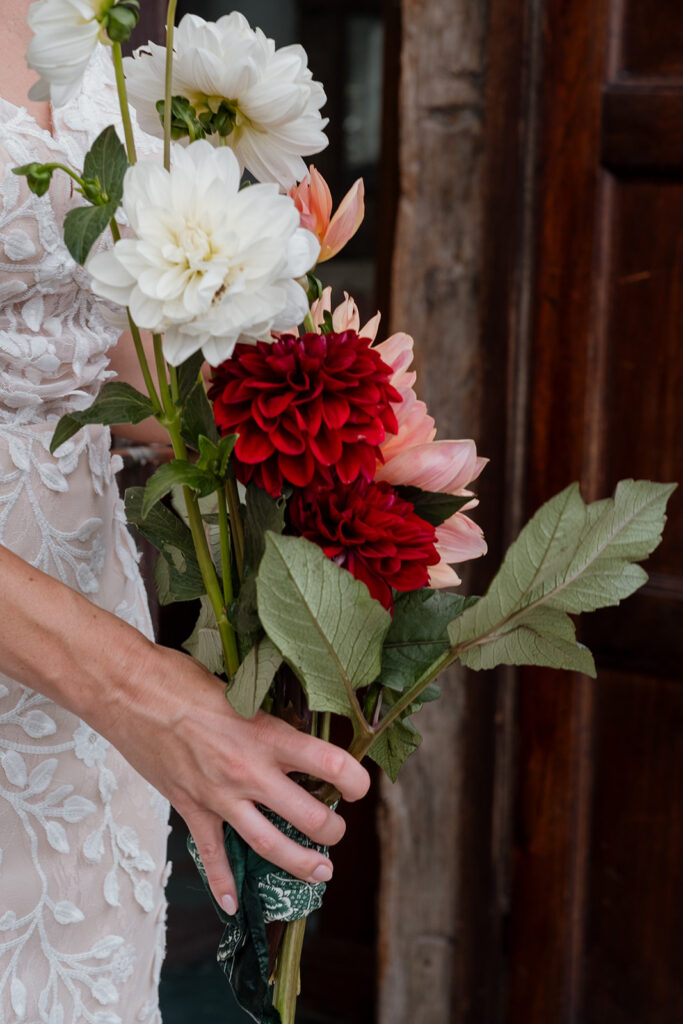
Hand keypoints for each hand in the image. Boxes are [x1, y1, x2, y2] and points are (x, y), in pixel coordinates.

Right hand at [103, 643, 369, 914]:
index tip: (360, 785)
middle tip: (337, 831)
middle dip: (333, 830)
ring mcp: (219, 795)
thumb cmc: (182, 678)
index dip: (356, 779)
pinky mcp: (190, 807)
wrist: (128, 690)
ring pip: (269, 845)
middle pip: (309, 816)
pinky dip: (221, 881)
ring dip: (299, 863)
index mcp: (267, 734)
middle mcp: (250, 770)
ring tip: (321, 872)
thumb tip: (293, 730)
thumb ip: (266, 717)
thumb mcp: (240, 690)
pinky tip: (232, 903)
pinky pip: (211, 854)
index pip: (331, 763)